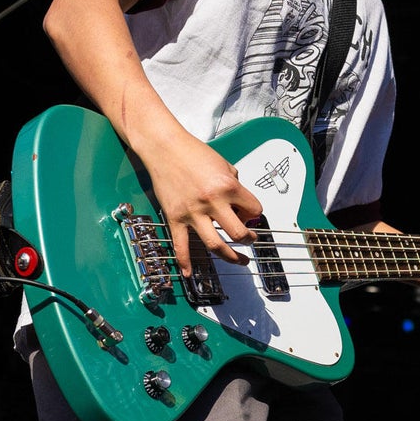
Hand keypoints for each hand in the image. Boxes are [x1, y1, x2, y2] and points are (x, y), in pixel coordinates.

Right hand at [143, 134, 262, 277]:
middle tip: (249, 239)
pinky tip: (189, 273)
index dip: (255, 213)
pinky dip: (185, 262)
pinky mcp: (175, 217)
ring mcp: (193, 212)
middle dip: (248, 239)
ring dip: (230, 256)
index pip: (254, 209)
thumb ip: (235, 186)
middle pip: (238, 233)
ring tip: (239, 260)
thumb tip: (241, 206)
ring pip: (216, 245)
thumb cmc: (193, 153)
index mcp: (228, 186)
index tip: (251, 216)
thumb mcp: (224, 165)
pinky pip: (181, 245)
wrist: (164, 147)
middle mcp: (212, 201)